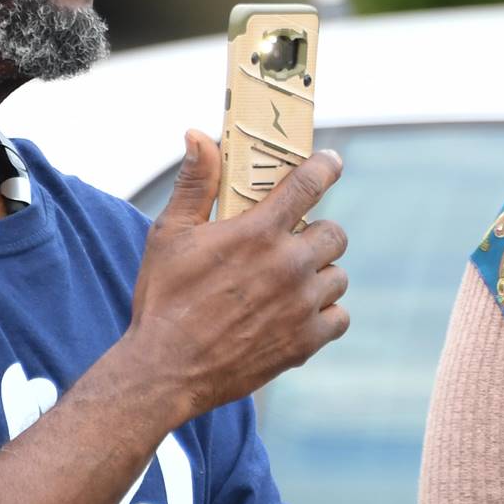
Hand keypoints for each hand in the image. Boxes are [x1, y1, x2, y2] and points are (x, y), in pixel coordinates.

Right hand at [120, 131, 349, 422]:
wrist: (166, 370)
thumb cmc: (164, 298)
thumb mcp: (170, 233)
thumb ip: (195, 182)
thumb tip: (199, 134)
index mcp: (258, 232)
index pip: (309, 184)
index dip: (326, 167)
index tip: (331, 162)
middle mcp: (288, 265)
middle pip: (335, 233)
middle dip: (317, 233)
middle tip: (293, 243)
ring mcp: (301, 305)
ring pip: (338, 276)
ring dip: (319, 275)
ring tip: (290, 283)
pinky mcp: (306, 342)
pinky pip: (339, 316)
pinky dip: (325, 314)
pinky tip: (298, 313)